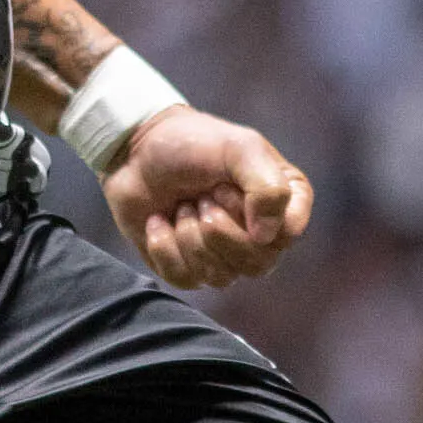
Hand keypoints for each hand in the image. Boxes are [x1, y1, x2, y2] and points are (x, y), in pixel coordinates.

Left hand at [99, 106, 313, 290]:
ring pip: (221, 276)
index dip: (253, 215)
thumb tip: (266, 238)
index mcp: (281, 203)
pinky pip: (186, 280)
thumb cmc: (193, 142)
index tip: (225, 186)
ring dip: (191, 236)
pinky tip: (158, 221)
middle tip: (200, 197)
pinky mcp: (189, 267)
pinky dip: (165, 248)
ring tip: (182, 205)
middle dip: (219, 229)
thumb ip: (268, 186)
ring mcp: (224, 255)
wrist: (135, 148)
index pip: (286, 235)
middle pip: (257, 264)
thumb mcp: (239, 148)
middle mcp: (259, 234)